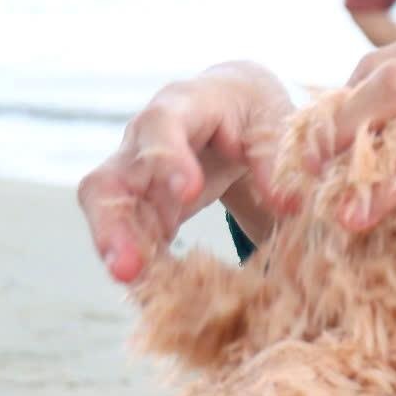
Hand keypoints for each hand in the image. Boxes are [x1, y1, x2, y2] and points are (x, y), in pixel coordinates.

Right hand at [77, 63, 295, 281]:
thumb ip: (275, 157)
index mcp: (182, 105)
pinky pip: (131, 236)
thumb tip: (287, 203)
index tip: (188, 193)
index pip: (162, 125)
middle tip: (126, 266)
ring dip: (118, 252)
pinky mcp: (142, 206)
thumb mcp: (273, 119)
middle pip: (108, 179)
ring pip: (108, 214)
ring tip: (133, 286)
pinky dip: (142, 262)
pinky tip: (153, 290)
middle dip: (113, 224)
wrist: (232, 106)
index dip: (169, 159)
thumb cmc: (252, 109)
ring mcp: (135, 176)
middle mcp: (143, 141)